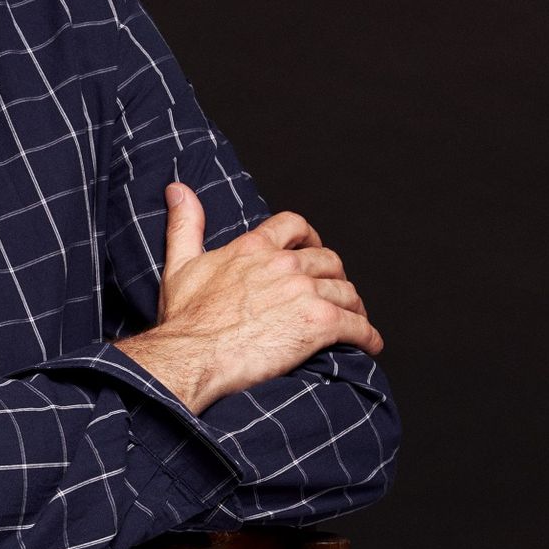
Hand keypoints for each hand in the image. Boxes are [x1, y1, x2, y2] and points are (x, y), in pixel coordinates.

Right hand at [115, 184, 382, 412]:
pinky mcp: (320, 324)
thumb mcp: (180, 265)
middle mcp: (285, 264)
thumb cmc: (185, 322)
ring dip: (353, 306)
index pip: (294, 226)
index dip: (309, 237)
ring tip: (354, 319)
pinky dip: (367, 335)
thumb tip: (178, 189)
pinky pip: (357, 326)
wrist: (192, 358)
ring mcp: (305, 293)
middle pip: (328, 260)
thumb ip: (185, 225)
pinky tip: (370, 344)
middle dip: (335, 275)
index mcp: (255, 249)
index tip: (313, 248)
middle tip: (334, 291)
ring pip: (346, 292)